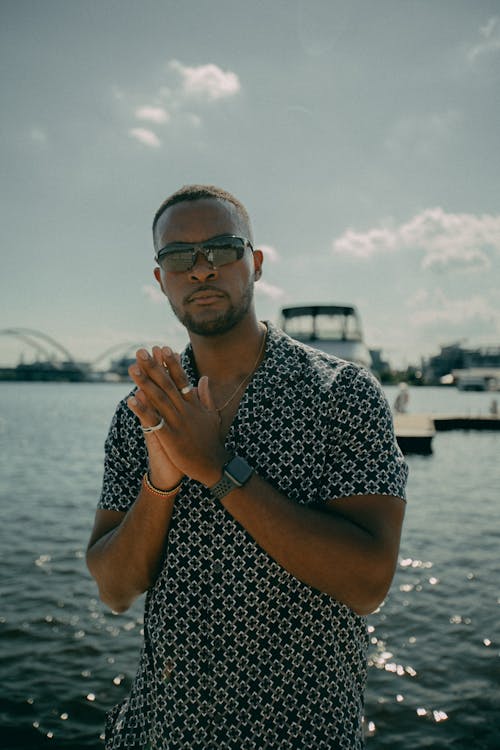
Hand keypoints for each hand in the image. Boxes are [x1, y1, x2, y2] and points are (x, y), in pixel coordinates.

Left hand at [128, 346, 228, 486]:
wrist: (213, 466)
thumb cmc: (212, 441)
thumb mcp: (212, 415)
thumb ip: (206, 396)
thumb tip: (204, 378)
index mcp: (194, 405)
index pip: (182, 379)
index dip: (172, 363)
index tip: (164, 348)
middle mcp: (186, 410)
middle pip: (167, 384)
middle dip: (153, 367)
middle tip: (141, 352)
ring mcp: (178, 422)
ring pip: (159, 399)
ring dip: (144, 383)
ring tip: (132, 369)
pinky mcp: (171, 437)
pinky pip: (154, 421)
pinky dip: (143, 410)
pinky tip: (131, 400)